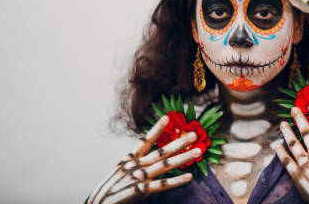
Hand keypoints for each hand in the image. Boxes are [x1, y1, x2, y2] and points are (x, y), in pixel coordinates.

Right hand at [85, 115, 201, 203]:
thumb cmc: (110, 190)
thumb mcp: (120, 172)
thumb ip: (134, 164)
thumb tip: (149, 158)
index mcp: (129, 159)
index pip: (145, 140)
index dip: (157, 129)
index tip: (167, 117)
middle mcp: (135, 166)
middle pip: (161, 151)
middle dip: (179, 142)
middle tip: (195, 134)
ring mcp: (139, 178)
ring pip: (165, 165)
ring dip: (183, 158)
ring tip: (198, 151)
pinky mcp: (141, 191)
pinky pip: (162, 185)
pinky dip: (176, 181)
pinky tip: (189, 177)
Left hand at [275, 106, 308, 203]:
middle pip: (307, 133)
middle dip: (300, 119)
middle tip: (294, 109)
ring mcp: (305, 164)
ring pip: (294, 144)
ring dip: (287, 133)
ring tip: (282, 123)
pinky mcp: (296, 174)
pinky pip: (286, 160)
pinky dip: (280, 152)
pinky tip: (276, 145)